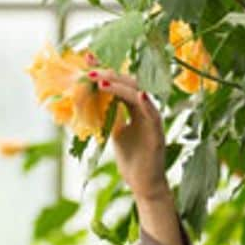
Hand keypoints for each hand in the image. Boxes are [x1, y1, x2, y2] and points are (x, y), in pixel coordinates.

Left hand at [86, 68, 170, 203]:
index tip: (87, 59)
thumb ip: (109, 117)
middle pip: (129, 84)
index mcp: (135, 108)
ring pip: (139, 94)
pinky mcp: (157, 133)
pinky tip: (137, 95)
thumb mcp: (116, 133)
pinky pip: (153, 114)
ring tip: (100, 81)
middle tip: (89, 70)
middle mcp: (145, 109)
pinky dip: (145, 103)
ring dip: (120, 86)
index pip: (119, 84)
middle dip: (109, 74)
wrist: (144, 185)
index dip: (105, 71)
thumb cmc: (132, 160)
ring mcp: (152, 119)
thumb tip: (91, 102)